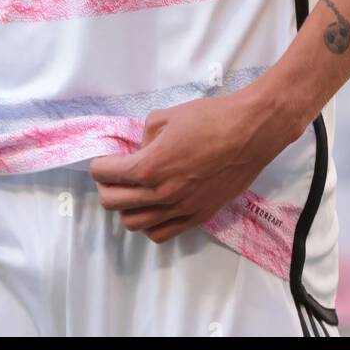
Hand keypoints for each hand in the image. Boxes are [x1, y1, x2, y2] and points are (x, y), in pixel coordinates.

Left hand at [88, 86, 292, 242]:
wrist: (250, 132)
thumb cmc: (209, 118)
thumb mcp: (165, 116)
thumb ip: (144, 136)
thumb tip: (139, 149)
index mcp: (151, 166)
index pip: (108, 175)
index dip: (99, 167)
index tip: (101, 162)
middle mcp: (162, 194)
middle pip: (115, 204)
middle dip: (106, 188)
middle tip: (111, 176)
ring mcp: (181, 210)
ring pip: (135, 224)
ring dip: (126, 209)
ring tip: (132, 193)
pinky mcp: (199, 217)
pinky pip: (161, 233)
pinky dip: (150, 223)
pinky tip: (153, 207)